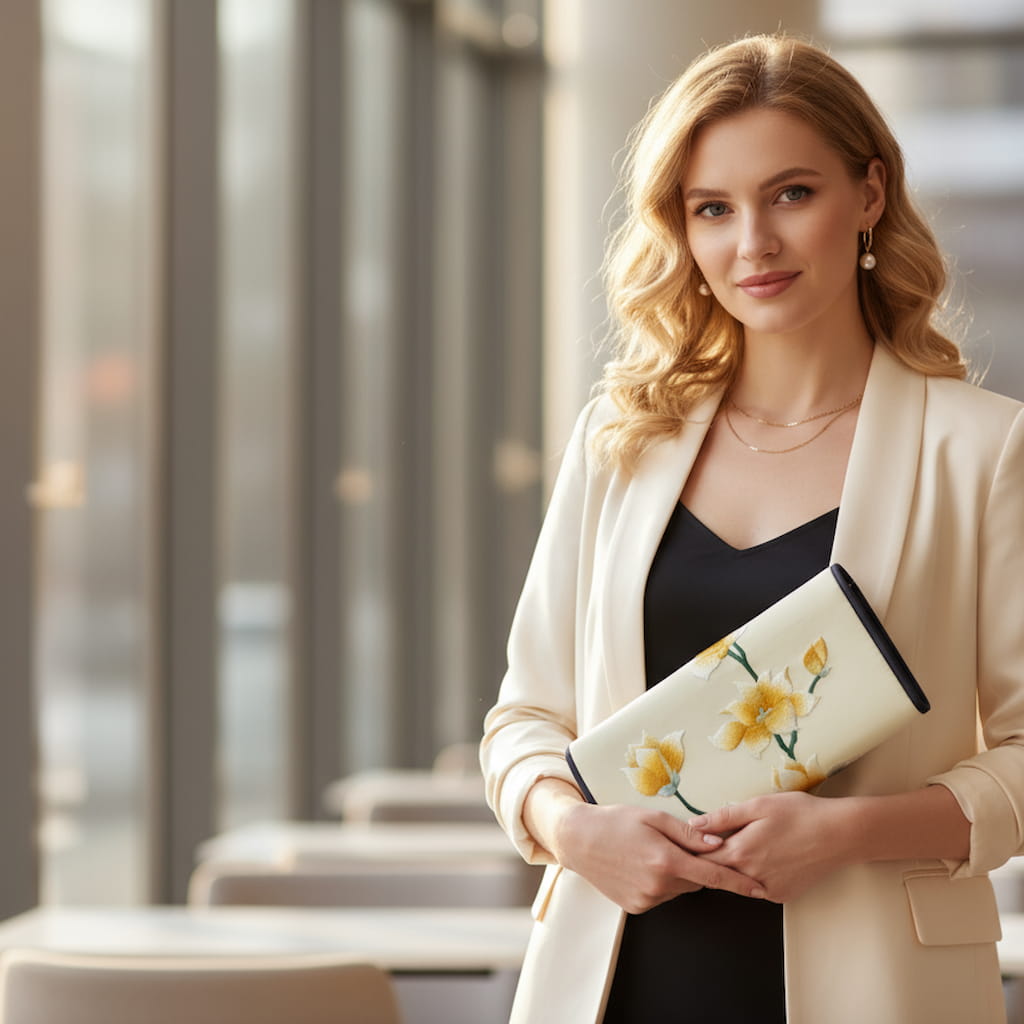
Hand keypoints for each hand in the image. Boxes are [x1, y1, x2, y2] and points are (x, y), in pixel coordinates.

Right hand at [550, 802, 766, 913]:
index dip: (739, 883)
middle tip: (678, 844)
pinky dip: (661, 882)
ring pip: (679, 889)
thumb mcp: (653, 817)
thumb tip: (718, 843)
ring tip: (653, 851)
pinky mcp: (636, 907)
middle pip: (696, 881)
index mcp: (666, 861)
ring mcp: (646, 899)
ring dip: (677, 874)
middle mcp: (658, 885)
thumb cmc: (615, 821)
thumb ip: (688, 833)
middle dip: (695, 865)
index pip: (713, 876)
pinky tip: (642, 865)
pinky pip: (661, 895)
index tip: (759, 889)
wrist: (579, 840)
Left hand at [692, 792, 850, 902]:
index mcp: (740, 852)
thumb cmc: (799, 813)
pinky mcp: (782, 896)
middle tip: (703, 847)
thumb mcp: (758, 805)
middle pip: (717, 872)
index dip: (691, 850)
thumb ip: (723, 817)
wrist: (840, 834)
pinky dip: (753, 877)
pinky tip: (763, 859)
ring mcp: (767, 890)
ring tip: (737, 848)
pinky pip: (757, 888)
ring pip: (737, 882)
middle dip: (707, 861)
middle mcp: (750, 876)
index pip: (702, 857)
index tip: (683, 843)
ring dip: (731, 869)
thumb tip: (693, 824)